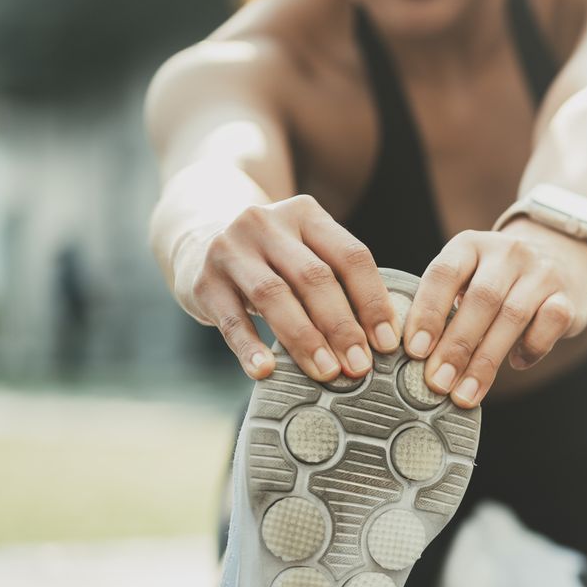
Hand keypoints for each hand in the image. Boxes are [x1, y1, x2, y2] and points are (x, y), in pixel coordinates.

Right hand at [173, 193, 401, 380]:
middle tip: (360, 365)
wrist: (198, 239)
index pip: (350, 256)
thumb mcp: (304, 253)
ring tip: (326, 372)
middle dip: (342, 326)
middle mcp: (266, 224)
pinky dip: (249, 348)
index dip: (373, 301)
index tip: (388, 344)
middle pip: (314, 277)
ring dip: (304, 339)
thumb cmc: (273, 260)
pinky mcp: (202, 281)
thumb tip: (381, 342)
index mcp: (305, 214)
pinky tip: (265, 371)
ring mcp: (230, 249)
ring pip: (274, 296)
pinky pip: (231, 319)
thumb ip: (338, 283)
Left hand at [401, 223, 586, 407]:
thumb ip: (445, 307)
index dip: (428, 313)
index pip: (445, 274)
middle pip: (481, 299)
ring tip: (466, 393)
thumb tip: (418, 359)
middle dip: (456, 346)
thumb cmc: (496, 280)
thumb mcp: (466, 277)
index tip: (416, 351)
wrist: (558, 255)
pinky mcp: (569, 296)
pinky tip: (516, 362)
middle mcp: (508, 252)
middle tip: (438, 382)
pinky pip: (550, 324)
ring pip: (513, 316)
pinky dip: (531, 348)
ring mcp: (542, 272)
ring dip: (486, 360)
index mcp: (471, 245)